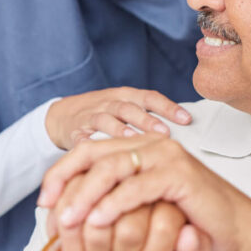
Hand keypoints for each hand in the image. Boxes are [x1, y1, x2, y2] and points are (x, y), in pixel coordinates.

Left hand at [41, 135, 250, 250]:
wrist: (233, 229)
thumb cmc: (187, 220)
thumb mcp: (142, 206)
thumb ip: (114, 198)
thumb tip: (71, 209)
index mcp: (139, 146)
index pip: (89, 150)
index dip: (61, 173)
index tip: (43, 200)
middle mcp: (151, 143)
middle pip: (95, 155)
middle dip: (65, 181)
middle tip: (48, 208)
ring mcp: (167, 156)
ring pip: (112, 169)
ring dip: (85, 195)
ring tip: (67, 219)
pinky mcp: (180, 175)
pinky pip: (137, 187)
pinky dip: (113, 205)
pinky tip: (97, 221)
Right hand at [44, 87, 191, 149]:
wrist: (62, 115)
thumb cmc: (103, 113)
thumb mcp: (125, 107)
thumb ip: (150, 116)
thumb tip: (185, 130)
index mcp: (125, 96)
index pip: (150, 97)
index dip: (168, 107)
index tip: (187, 119)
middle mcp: (109, 103)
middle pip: (129, 108)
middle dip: (147, 120)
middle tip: (164, 133)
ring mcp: (91, 117)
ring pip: (106, 120)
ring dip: (121, 130)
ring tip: (134, 141)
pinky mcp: (75, 132)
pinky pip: (82, 138)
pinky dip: (90, 145)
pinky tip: (100, 154)